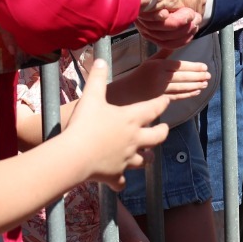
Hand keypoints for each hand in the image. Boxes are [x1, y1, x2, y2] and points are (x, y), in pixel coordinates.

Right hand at [65, 59, 168, 189]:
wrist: (75, 155)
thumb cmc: (84, 125)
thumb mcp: (91, 96)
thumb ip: (97, 77)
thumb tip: (100, 59)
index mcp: (131, 119)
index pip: (154, 108)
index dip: (162, 103)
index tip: (167, 100)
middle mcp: (135, 140)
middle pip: (158, 136)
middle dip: (163, 132)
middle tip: (164, 129)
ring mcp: (127, 160)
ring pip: (146, 161)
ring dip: (147, 158)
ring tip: (147, 156)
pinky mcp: (116, 175)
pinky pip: (123, 181)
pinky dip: (122, 180)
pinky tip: (119, 180)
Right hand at [108, 46, 209, 105]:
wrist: (127, 93)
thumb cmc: (139, 76)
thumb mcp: (150, 61)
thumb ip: (163, 54)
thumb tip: (176, 45)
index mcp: (157, 65)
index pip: (178, 65)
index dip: (193, 67)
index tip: (204, 66)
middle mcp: (159, 77)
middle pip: (182, 76)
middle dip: (197, 76)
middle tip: (209, 75)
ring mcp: (160, 90)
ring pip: (181, 87)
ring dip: (195, 85)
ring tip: (205, 83)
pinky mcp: (161, 99)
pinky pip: (177, 96)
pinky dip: (188, 94)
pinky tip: (197, 92)